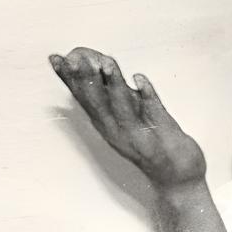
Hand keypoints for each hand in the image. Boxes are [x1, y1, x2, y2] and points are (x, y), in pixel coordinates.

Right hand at [49, 47, 206, 191]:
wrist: (176, 174)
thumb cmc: (149, 141)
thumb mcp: (123, 118)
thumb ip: (111, 94)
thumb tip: (94, 64)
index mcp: (105, 125)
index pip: (82, 99)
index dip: (68, 79)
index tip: (56, 58)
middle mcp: (117, 131)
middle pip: (97, 103)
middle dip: (85, 79)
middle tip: (74, 57)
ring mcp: (139, 133)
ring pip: (122, 107)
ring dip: (114, 84)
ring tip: (106, 63)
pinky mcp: (162, 132)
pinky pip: (153, 111)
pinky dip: (146, 94)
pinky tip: (140, 78)